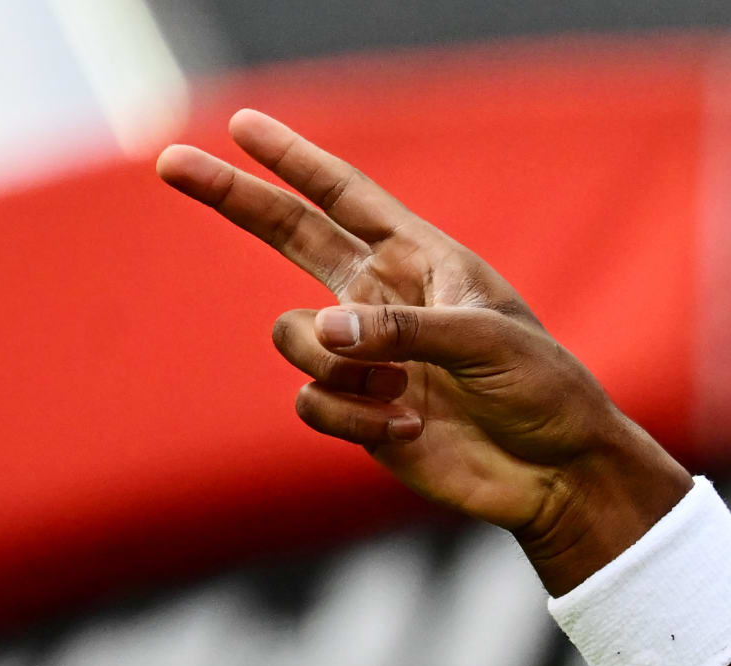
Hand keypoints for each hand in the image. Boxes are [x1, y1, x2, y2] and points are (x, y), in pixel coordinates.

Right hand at [156, 108, 687, 590]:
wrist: (559, 474)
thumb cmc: (544, 393)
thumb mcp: (488, 343)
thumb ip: (406, 330)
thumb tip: (324, 331)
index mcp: (422, 263)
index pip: (346, 198)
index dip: (294, 160)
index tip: (242, 125)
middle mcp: (383, 301)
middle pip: (288, 236)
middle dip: (234, 198)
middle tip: (171, 162)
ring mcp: (367, 357)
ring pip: (294, 338)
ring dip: (337, 365)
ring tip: (405, 393)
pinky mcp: (358, 412)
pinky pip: (311, 403)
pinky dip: (353, 418)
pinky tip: (410, 430)